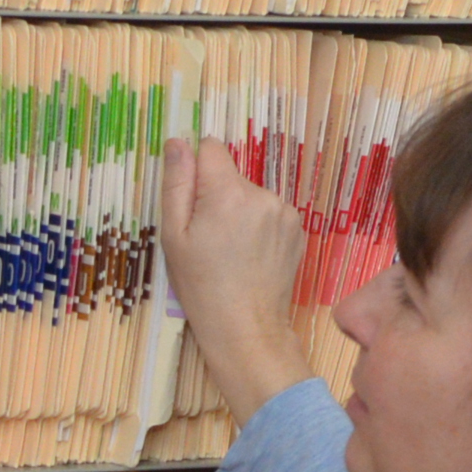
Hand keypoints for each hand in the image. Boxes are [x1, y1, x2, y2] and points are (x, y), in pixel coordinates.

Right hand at [158, 139, 313, 419]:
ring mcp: (284, 212)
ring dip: (239, 212)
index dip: (196, 169)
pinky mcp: (297, 229)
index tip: (192, 200)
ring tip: (230, 250)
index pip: (211, 148)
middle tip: (208, 237)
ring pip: (250, 195)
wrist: (246, 328)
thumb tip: (178, 143)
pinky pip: (269, 213)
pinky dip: (258, 227)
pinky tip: (250, 256)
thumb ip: (177, 184)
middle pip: (232, 175)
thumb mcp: (174, 236)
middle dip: (217, 196)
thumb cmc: (202, 286)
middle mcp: (262, 195)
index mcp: (227, 192)